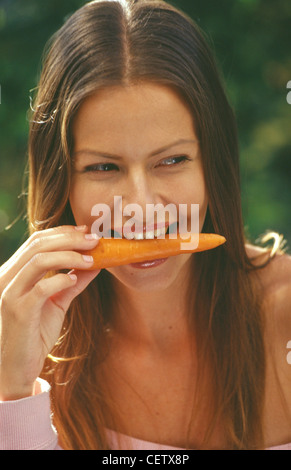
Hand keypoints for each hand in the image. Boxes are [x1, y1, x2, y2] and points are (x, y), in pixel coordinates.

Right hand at [0, 225, 99, 399]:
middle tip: (94, 240)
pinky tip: (74, 280)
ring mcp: (11, 294)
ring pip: (38, 261)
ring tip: (91, 259)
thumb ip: (73, 282)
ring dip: (69, 256)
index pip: (37, 240)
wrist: (18, 366)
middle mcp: (9, 278)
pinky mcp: (19, 312)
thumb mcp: (58, 302)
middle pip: (38, 245)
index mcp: (16, 272)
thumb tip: (96, 263)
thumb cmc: (35, 332)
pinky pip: (41, 288)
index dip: (63, 232)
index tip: (86, 231)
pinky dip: (60, 280)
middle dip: (69, 239)